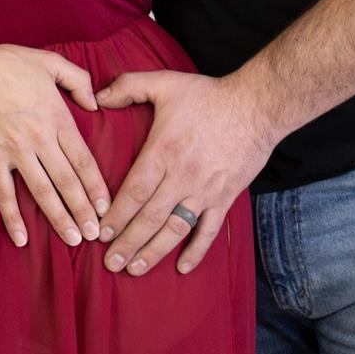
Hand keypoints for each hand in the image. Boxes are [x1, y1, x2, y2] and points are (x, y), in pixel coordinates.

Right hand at [0, 43, 110, 248]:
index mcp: (58, 118)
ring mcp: (16, 152)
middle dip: (83, 210)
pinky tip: (21, 238)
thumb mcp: (52, 63)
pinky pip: (4, 194)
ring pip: (42, 192)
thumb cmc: (9, 64)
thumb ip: (79, 81)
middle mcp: (41, 140)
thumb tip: (95, 104)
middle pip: (67, 182)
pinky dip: (12, 217)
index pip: (83, 159)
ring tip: (73, 239)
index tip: (106, 207)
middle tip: (96, 234)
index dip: (97, 186)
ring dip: (59, 218)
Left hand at [94, 70, 272, 274]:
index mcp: (163, 151)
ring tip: (134, 270)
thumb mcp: (165, 83)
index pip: (134, 191)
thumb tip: (97, 97)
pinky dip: (196, 251)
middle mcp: (182, 176)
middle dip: (127, 242)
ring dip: (153, 252)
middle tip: (110, 263)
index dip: (116, 215)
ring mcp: (205, 191)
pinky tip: (181, 268)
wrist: (256, 107)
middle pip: (149, 217)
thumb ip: (128, 86)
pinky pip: (208, 231)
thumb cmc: (208, 95)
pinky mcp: (224, 198)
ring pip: (175, 229)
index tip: (101, 233)